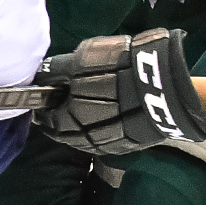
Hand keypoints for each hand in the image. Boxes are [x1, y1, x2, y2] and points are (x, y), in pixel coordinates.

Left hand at [31, 28, 205, 156]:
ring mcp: (106, 144)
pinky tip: (102, 121)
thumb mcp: (83, 58)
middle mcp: (83, 138)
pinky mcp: (127, 146)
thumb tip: (48, 74)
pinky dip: (99, 132)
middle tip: (60, 108)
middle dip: (59, 121)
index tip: (43, 101)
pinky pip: (106, 140)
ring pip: (84, 140)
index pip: (46, 119)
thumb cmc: (117, 69)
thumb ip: (62, 69)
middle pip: (64, 133)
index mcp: (67, 118)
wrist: (162, 86)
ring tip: (79, 114)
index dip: (43, 109)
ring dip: (78, 129)